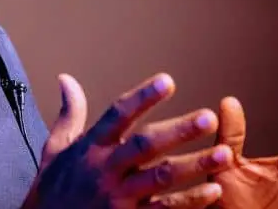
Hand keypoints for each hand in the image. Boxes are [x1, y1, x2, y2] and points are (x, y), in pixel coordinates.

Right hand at [22, 73, 234, 208]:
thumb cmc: (53, 189)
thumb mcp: (56, 149)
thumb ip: (70, 115)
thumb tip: (67, 80)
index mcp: (90, 148)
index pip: (118, 115)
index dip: (142, 97)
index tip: (167, 80)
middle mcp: (105, 170)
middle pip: (145, 146)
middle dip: (178, 131)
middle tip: (208, 118)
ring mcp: (118, 198)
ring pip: (161, 179)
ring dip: (195, 166)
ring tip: (224, 154)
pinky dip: (189, 202)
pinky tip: (213, 191)